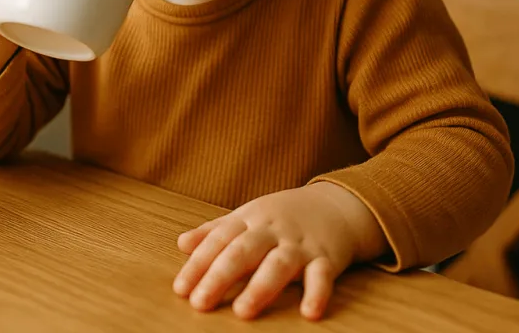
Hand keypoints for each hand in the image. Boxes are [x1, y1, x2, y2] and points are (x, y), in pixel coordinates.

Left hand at [173, 182, 385, 320]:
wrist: (337, 205)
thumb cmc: (284, 216)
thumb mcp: (248, 216)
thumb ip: (215, 230)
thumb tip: (182, 243)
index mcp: (250, 219)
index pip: (219, 240)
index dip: (199, 264)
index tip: (181, 288)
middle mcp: (273, 230)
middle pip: (243, 251)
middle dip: (220, 276)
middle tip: (200, 302)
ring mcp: (300, 244)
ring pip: (279, 264)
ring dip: (260, 287)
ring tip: (242, 312)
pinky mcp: (327, 258)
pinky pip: (322, 275)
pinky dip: (317, 293)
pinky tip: (308, 312)